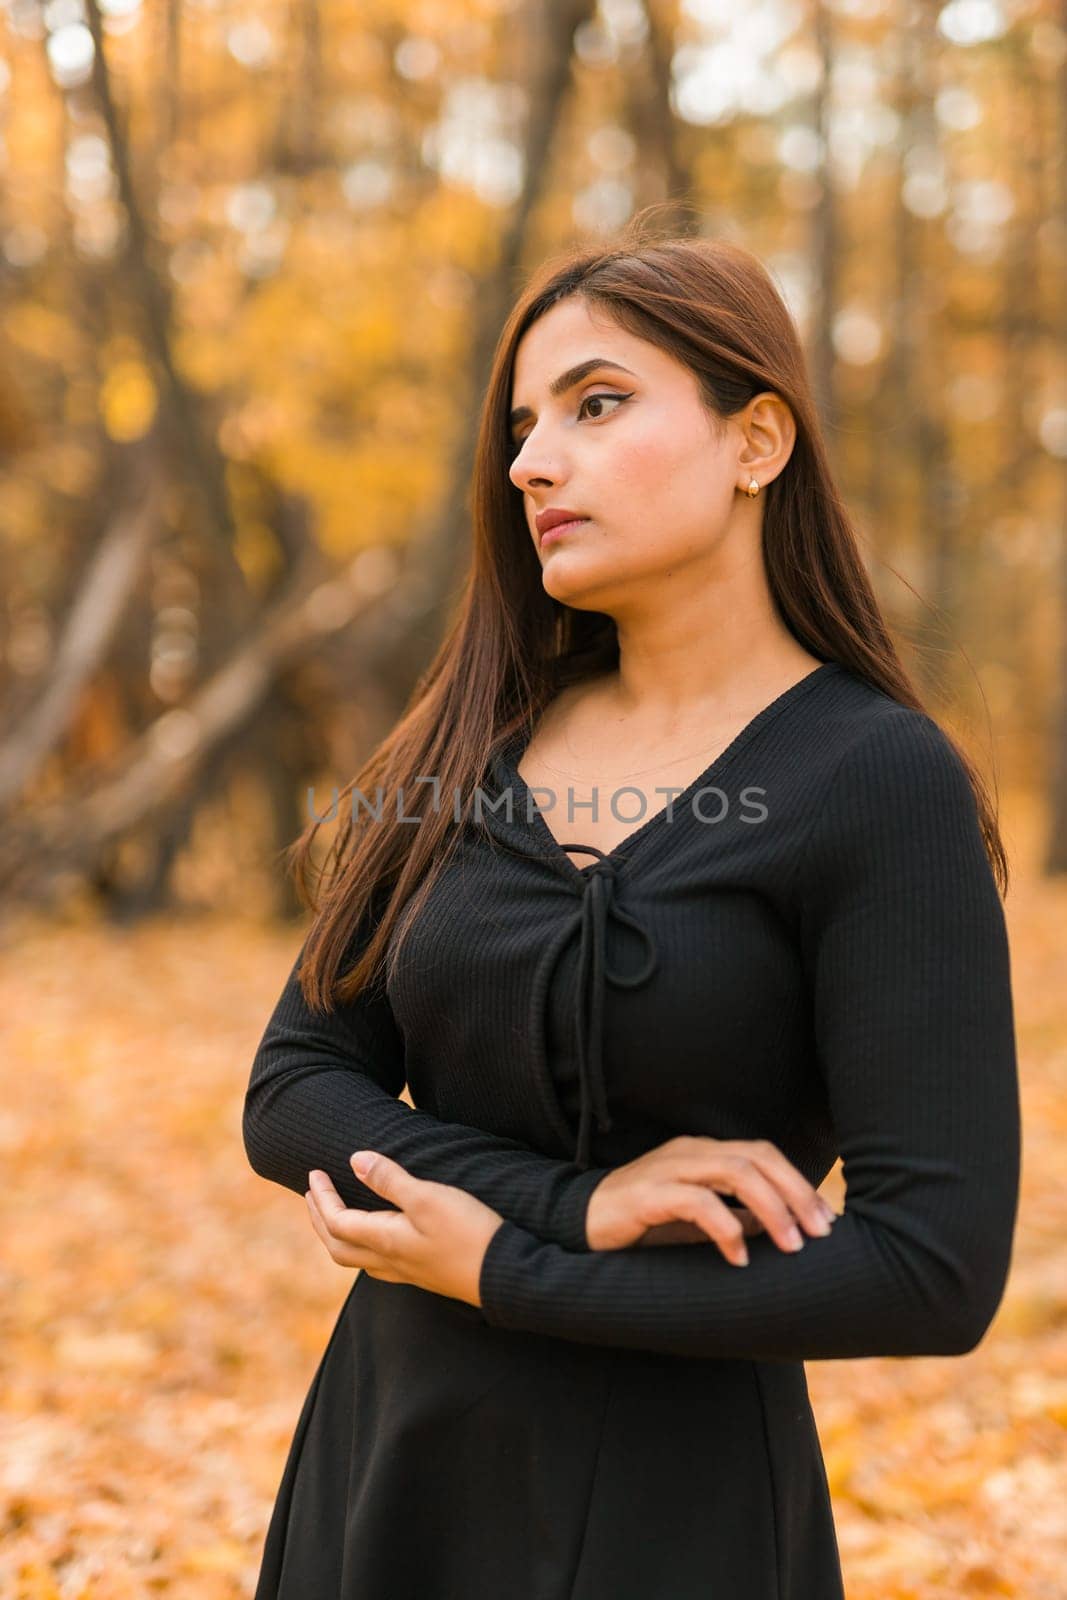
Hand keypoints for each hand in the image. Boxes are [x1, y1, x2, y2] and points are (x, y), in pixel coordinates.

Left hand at [304, 1152, 503, 1307]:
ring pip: (357, 1259)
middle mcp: (390, 1262)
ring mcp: (407, 1273)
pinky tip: (378, 1238)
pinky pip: (378, 1264)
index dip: (321, 1197)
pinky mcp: (424, 1275)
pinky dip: (363, 1247)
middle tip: (311, 1195)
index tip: (314, 1173)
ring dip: (338, 1235)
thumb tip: (355, 1160)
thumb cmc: (468, 1232)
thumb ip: (390, 1180)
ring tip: (335, 1215)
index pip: (337, 1222)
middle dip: (319, 1220)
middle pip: (338, 1246)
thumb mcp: (428, 1197)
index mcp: (385, 1241)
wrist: (506, 1275)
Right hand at [586, 1136, 837, 1265]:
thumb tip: (778, 1228)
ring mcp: (667, 1169)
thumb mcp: (696, 1219)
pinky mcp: (647, 1195)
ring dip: (771, 1208)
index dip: (798, 1183)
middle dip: (795, 1194)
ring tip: (791, 1245)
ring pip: (734, 1172)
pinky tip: (739, 1258)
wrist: (577, 1225)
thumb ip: (734, 1215)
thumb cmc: (641, 1225)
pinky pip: (696, 1202)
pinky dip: (726, 1228)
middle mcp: (689, 1152)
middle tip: (819, 1234)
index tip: (825, 1223)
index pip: (763, 1154)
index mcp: (703, 1153)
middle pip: (756, 1157)